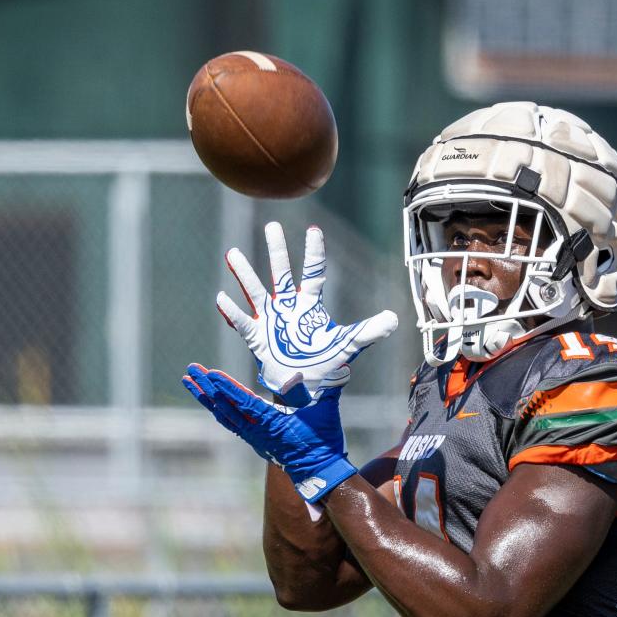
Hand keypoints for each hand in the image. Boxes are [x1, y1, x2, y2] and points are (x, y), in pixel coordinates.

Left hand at [182, 363, 356, 502]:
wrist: (320, 473)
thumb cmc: (323, 442)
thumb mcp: (325, 412)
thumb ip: (327, 387)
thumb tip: (339, 365)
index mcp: (272, 423)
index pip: (243, 402)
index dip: (225, 387)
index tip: (208, 373)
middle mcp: (257, 431)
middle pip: (225, 407)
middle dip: (206, 388)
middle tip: (189, 370)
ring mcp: (254, 437)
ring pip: (223, 415)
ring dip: (206, 397)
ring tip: (190, 381)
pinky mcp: (255, 440)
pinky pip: (230, 422)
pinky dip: (218, 408)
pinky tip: (210, 400)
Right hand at [216, 222, 397, 406]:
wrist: (304, 391)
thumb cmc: (325, 366)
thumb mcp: (348, 346)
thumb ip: (369, 332)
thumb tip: (395, 320)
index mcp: (310, 306)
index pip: (313, 273)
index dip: (313, 253)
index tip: (313, 230)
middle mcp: (288, 308)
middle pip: (281, 274)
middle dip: (277, 251)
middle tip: (272, 226)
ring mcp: (269, 321)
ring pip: (256, 291)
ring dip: (244, 274)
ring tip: (232, 253)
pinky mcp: (257, 338)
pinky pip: (242, 322)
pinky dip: (233, 311)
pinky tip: (222, 298)